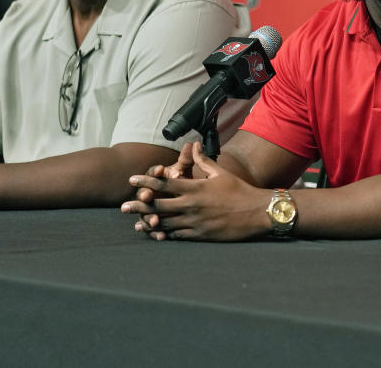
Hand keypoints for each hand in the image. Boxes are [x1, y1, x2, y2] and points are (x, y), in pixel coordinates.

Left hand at [121, 141, 268, 241]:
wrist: (256, 212)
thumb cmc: (240, 190)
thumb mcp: (220, 172)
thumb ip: (203, 161)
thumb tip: (193, 145)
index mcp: (195, 188)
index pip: (164, 184)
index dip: (146, 182)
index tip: (132, 180)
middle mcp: (191, 205)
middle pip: (158, 205)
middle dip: (140, 205)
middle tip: (123, 207)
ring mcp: (195, 222)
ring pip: (165, 222)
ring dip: (148, 222)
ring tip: (136, 224)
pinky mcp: (201, 235)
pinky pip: (178, 235)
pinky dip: (165, 235)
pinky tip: (156, 235)